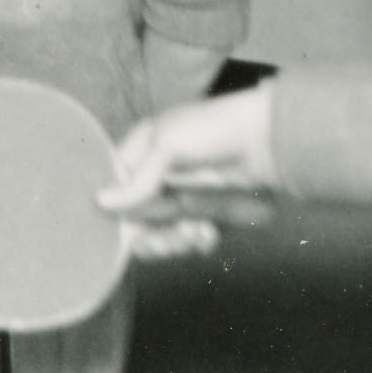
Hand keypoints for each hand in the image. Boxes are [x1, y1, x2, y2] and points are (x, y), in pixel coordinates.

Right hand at [98, 84, 278, 258]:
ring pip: (162, 237)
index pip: (114, 189)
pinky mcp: (209, 217)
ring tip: (194, 231)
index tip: (124, 226)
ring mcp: (184, 200)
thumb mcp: (167, 146)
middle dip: (148, 236)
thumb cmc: (215, 130)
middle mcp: (159, 179)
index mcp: (142, 152)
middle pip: (135, 223)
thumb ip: (136, 181)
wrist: (271, 141)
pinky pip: (190, 241)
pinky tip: (208, 232)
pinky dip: (196, 242)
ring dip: (174, 241)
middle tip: (163, 239)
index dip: (115, 211)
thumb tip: (100, 203)